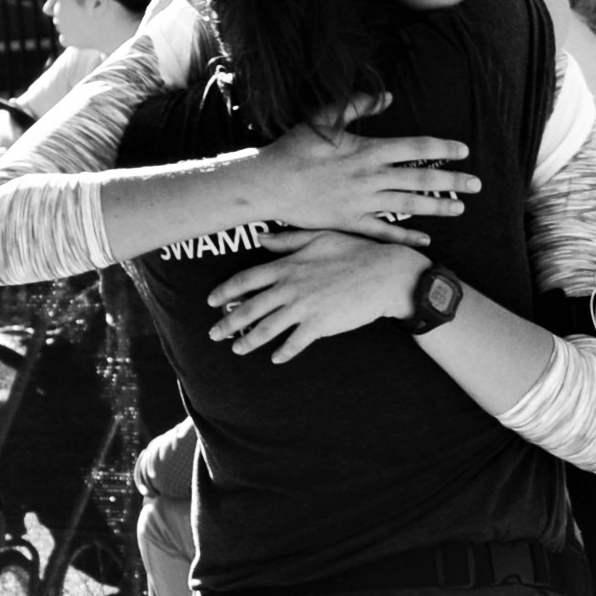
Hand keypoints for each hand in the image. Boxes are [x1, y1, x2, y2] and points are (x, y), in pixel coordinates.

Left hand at [207, 230, 428, 362]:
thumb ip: (288, 240)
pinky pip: (295, 342)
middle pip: (250, 308)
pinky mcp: (319, 325)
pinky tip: (275, 358)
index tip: (210, 301)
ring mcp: (304, 307)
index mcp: (288, 265)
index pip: (246, 279)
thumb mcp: (319, 237)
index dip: (225, 290)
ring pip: (267, 328)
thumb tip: (261, 238)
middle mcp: (290, 287)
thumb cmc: (354, 251)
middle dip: (228, 322)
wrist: (385, 274)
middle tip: (213, 334)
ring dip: (248, 340)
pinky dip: (283, 351)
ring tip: (237, 348)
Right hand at [259, 92, 479, 247]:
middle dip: (452, 181)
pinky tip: (425, 240)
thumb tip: (387, 95)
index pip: (416, 147)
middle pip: (421, 178)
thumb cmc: (294, 148)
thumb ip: (358, 105)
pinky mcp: (350, 222)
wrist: (268, 184)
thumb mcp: (324, 119)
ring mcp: (362, 202)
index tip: (463, 150)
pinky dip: (405, 237)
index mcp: (368, 150)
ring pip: (408, 206)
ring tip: (459, 208)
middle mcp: (371, 177)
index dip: (443, 148)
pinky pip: (384, 232)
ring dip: (436, 207)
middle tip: (477, 184)